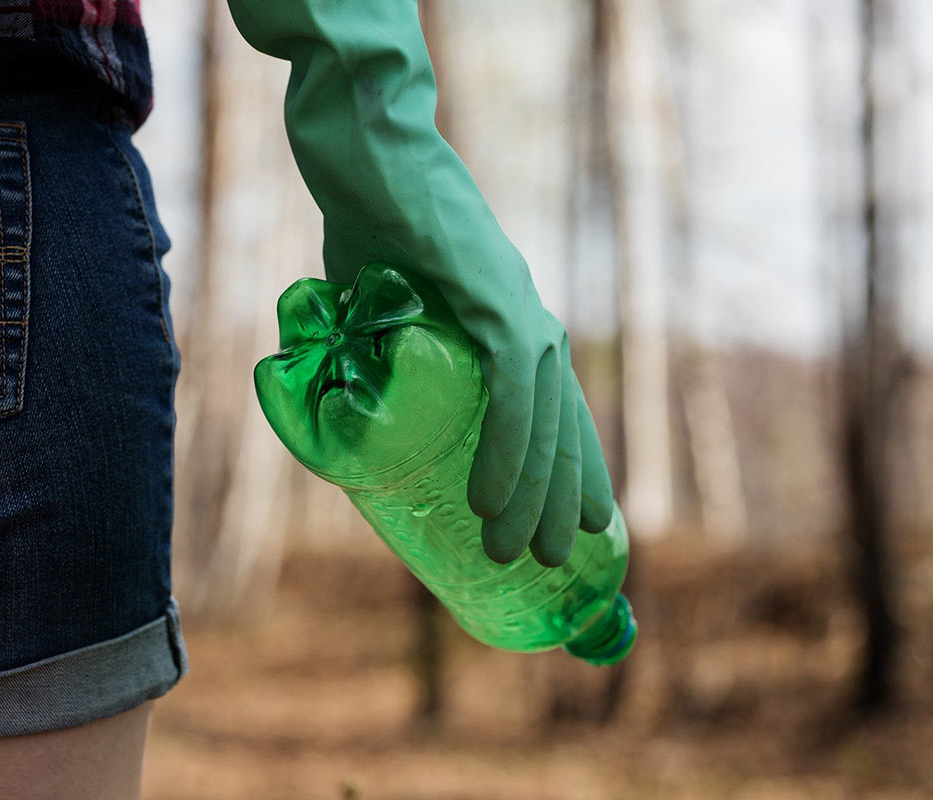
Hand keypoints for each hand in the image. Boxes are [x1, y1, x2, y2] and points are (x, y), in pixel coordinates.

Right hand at [228, 0, 614, 564]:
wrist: (361, 151)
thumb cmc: (366, 223)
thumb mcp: (381, 307)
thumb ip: (382, 354)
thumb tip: (357, 412)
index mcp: (512, 322)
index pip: (555, 411)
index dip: (568, 471)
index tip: (575, 525)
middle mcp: (529, 319)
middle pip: (561, 426)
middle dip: (556, 498)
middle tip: (546, 560)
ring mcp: (518, 307)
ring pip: (544, 420)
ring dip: (529, 493)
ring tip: (511, 552)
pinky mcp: (495, 299)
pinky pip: (513, 392)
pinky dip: (505, 450)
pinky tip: (491, 500)